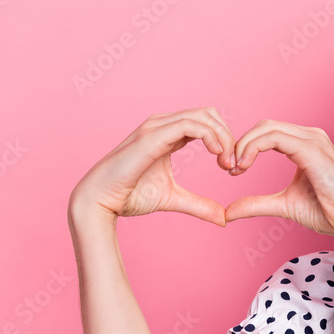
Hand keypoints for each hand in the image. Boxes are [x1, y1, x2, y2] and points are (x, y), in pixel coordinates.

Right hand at [68, 106, 234, 226]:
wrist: (100, 201)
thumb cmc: (129, 196)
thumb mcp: (174, 198)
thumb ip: (199, 205)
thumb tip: (223, 218)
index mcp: (168, 134)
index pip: (206, 122)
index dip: (225, 140)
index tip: (232, 167)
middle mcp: (162, 125)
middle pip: (209, 114)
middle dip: (228, 136)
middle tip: (233, 165)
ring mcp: (156, 127)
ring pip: (203, 116)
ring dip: (223, 137)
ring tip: (227, 163)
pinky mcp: (152, 136)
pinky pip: (190, 125)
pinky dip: (210, 136)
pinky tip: (217, 155)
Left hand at [224, 119, 333, 240]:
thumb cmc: (328, 211)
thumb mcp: (284, 205)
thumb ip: (257, 204)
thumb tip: (230, 211)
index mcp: (306, 144)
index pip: (268, 132)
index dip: (246, 146)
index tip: (234, 170)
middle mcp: (311, 136)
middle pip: (265, 126)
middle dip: (242, 143)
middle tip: (230, 167)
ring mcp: (313, 141)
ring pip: (267, 128)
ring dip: (245, 145)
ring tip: (236, 168)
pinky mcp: (312, 150)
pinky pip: (274, 138)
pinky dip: (253, 148)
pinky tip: (244, 166)